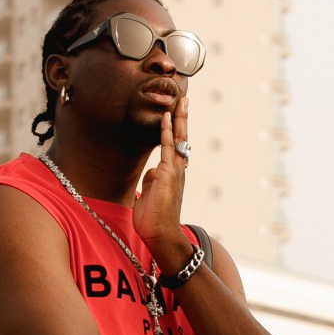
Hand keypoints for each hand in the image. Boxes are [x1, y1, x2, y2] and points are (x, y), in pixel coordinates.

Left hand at [136, 92, 189, 267]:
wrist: (160, 235)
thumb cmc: (154, 220)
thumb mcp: (149, 196)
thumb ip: (151, 181)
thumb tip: (152, 171)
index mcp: (173, 175)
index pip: (175, 147)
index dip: (175, 130)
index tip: (174, 114)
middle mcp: (178, 170)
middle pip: (182, 138)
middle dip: (183, 118)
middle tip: (184, 100)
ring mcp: (175, 171)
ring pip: (179, 139)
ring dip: (179, 118)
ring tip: (181, 100)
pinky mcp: (168, 173)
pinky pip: (168, 147)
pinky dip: (167, 131)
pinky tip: (166, 117)